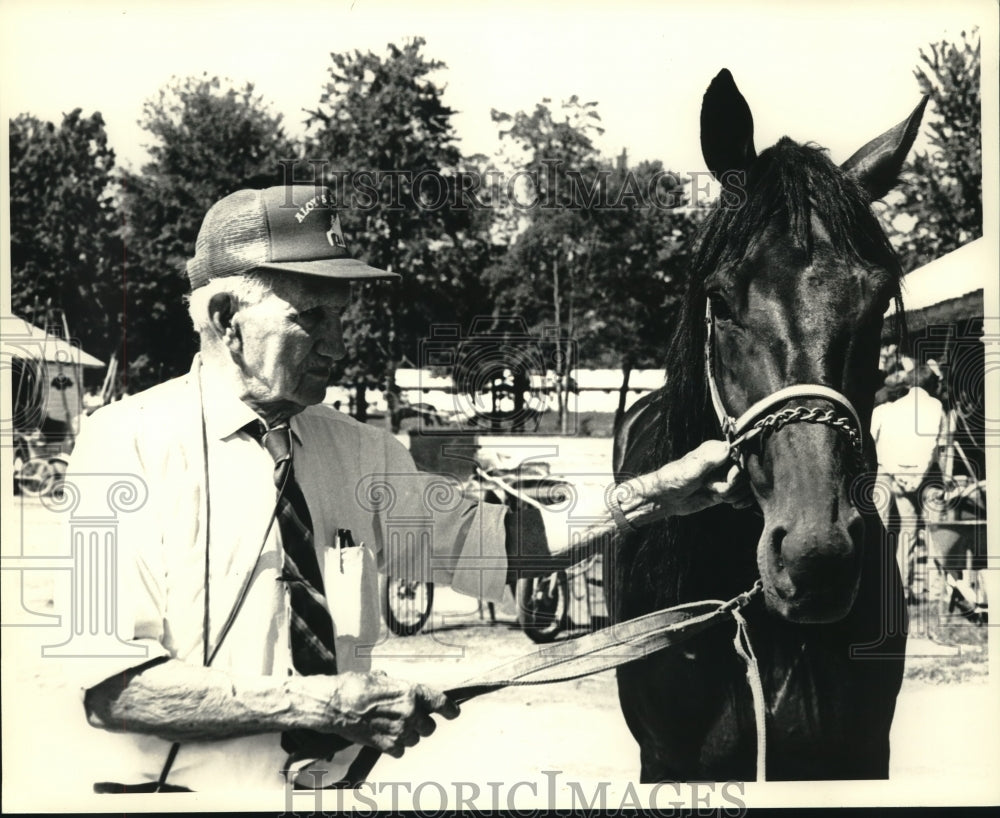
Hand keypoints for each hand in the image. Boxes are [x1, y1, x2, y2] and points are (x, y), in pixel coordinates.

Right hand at [301, 671, 458, 758]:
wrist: (334, 705)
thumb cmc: (354, 687)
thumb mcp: (380, 679)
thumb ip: (395, 686)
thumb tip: (395, 687)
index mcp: (411, 692)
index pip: (440, 703)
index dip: (449, 709)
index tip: (452, 713)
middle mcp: (410, 713)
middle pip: (429, 727)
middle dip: (422, 723)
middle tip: (409, 718)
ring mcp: (399, 731)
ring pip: (415, 739)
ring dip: (408, 735)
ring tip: (392, 726)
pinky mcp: (386, 746)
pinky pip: (400, 750)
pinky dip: (395, 746)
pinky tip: (384, 736)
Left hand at [641, 440, 752, 517]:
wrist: (665, 498)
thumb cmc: (673, 479)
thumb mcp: (691, 470)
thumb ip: (710, 460)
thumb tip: (729, 447)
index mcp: (716, 450)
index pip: (742, 455)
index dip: (739, 470)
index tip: (729, 480)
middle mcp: (723, 461)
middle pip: (746, 473)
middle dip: (734, 485)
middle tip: (715, 490)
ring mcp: (725, 476)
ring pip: (746, 485)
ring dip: (735, 494)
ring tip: (717, 496)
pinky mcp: (725, 490)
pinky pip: (744, 494)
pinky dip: (742, 501)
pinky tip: (734, 505)